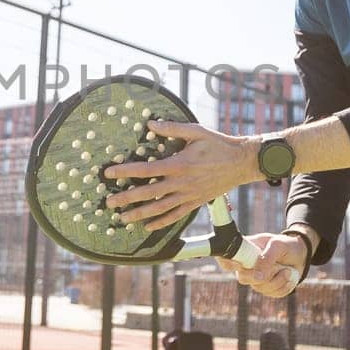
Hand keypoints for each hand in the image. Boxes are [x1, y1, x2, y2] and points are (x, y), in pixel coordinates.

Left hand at [103, 120, 256, 231]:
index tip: (109, 173)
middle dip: (126, 199)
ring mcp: (188, 195)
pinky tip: (148, 226)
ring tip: (123, 219)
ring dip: (140, 214)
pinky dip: (162, 222)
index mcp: (178, 164)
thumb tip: (150, 123)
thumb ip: (172, 129)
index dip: (125, 172)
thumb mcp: (196, 132)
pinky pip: (176, 215)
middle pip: (148, 193)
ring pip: (159, 208)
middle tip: (108, 203)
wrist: (241, 162)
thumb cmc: (218, 144)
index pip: (146, 170)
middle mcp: (181, 183)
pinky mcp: (195, 203)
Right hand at [214, 233, 305, 297]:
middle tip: (278, 267)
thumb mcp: (278, 245)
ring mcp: (256, 279)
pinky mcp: (267, 289)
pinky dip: (284, 287)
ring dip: (278, 280)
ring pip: (259, 287)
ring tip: (288, 270)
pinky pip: (272, 294)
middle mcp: (246, 267)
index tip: (239, 263)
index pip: (225, 259)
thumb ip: (267, 258)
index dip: (227, 263)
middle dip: (263, 275)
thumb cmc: (286, 245)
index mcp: (244, 251)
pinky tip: (289, 277)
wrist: (300, 254)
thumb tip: (258, 277)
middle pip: (242, 278)